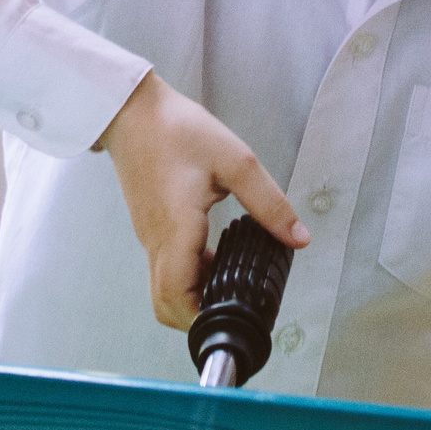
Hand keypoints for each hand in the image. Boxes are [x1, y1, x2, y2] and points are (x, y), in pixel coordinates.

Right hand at [96, 72, 307, 327]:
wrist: (132, 111)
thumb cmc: (177, 130)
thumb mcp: (236, 161)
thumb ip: (269, 203)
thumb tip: (299, 238)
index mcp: (176, 228)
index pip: (177, 297)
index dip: (202, 318)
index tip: (234, 316)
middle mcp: (156, 240)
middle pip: (164, 304)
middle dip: (197, 317)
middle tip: (236, 305)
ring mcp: (148, 236)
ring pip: (162, 289)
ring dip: (193, 296)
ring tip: (231, 280)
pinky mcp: (148, 227)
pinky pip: (164, 267)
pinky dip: (187, 276)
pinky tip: (214, 256)